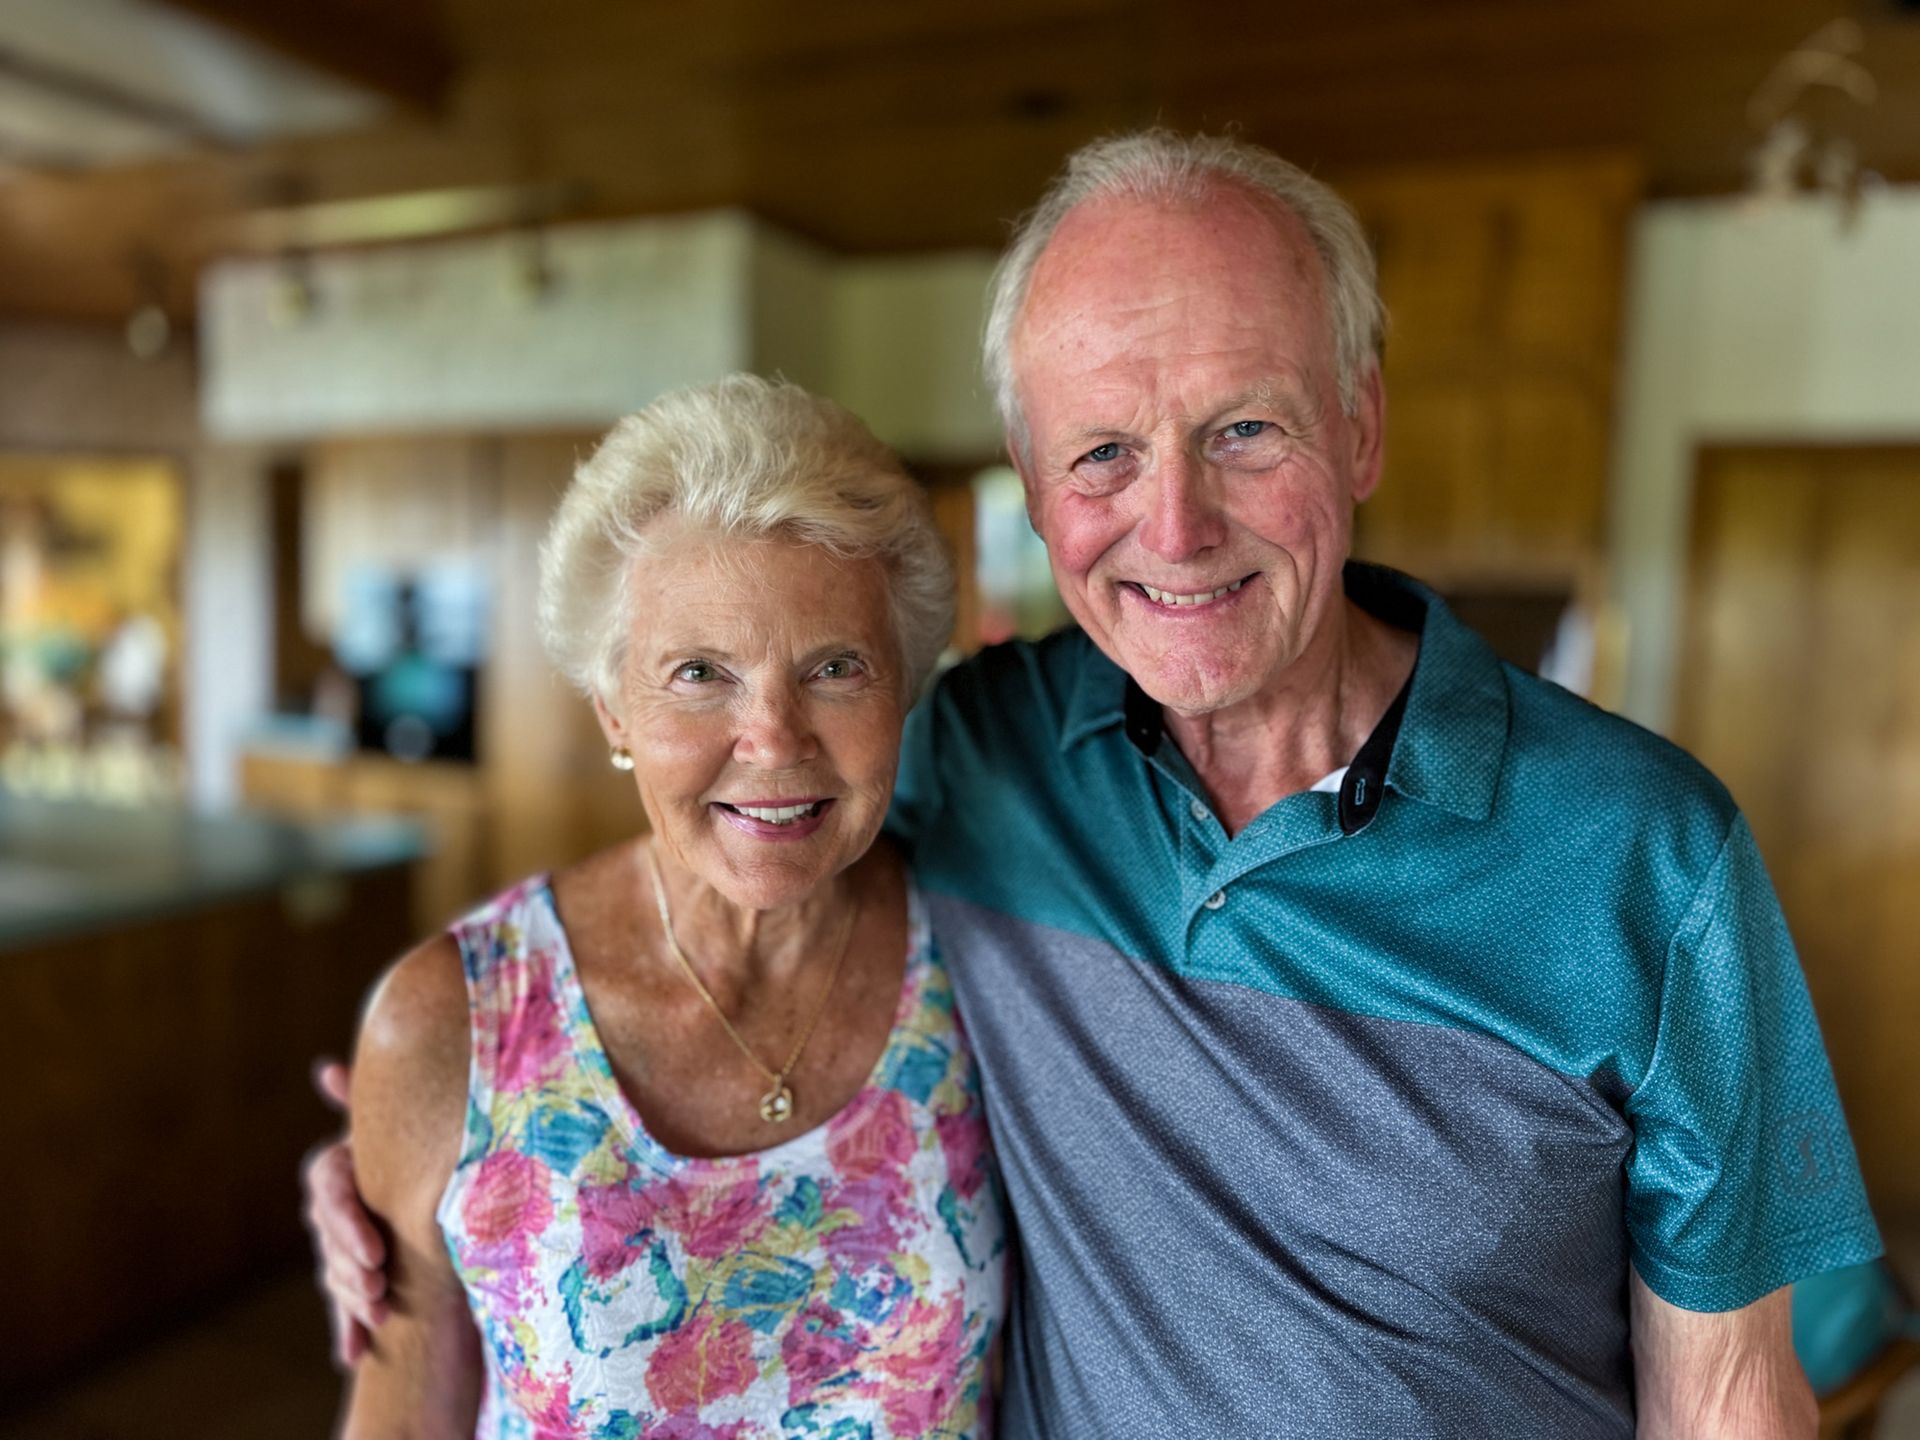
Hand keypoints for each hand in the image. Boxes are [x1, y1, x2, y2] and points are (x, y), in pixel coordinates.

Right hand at [303, 1057, 389, 1367]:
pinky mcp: (355, 1278)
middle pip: (329, 1234)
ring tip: (382, 1314)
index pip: (328, 1187)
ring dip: (354, 1297)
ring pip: (335, 1271)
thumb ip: (373, 1102)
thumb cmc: (420, 1143)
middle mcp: (335, 1205)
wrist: (439, 1189)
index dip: (348, 1220)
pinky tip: (354, 1352)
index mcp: (343, 1165)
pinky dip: (349, 1329)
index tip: (376, 1250)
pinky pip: (345, 1306)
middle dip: (351, 1262)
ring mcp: (340, 1244)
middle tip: (379, 1281)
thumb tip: (327, 1069)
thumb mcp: (405, 1124)